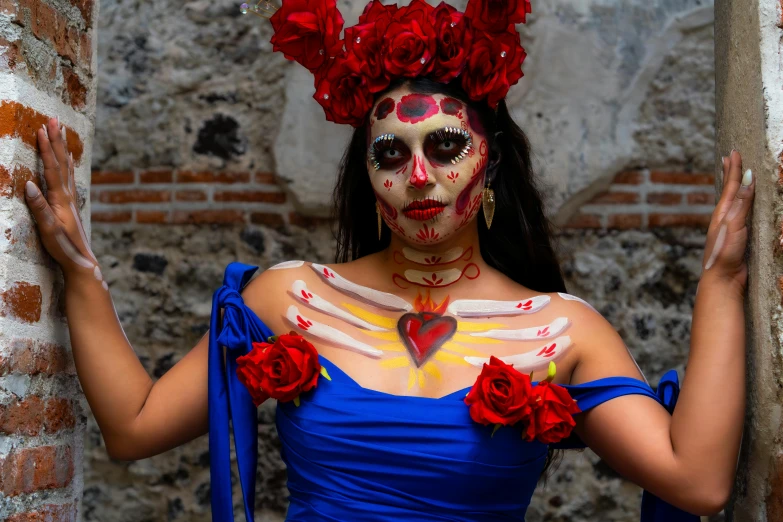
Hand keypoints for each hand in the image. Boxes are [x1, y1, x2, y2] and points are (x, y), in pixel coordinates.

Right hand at [25, 117, 101, 282]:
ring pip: (66, 168)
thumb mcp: (48, 229)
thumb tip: (28, 184)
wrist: (82, 262)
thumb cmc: (64, 248)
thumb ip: (39, 207)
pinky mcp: (71, 206)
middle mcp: (68, 196)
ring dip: (62, 149)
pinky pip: (68, 178)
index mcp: (60, 199)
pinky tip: (68, 161)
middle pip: (62, 163)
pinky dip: (67, 164)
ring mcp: (71, 200)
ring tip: (61, 132)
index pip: (52, 168)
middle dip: (57, 141)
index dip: (46, 148)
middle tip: (54, 120)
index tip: (41, 128)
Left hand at [701, 149, 753, 292]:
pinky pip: (741, 215)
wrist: (722, 280)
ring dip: (735, 187)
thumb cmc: (725, 252)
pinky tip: (742, 206)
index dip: (733, 169)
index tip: (733, 152)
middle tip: (729, 156)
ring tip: (734, 175)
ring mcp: (730, 228)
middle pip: (728, 191)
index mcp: (722, 213)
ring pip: (733, 202)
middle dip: (730, 173)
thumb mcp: (735, 224)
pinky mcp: (737, 239)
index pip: (729, 185)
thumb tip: (747, 177)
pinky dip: (742, 204)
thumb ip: (742, 202)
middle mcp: (724, 218)